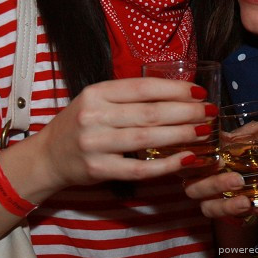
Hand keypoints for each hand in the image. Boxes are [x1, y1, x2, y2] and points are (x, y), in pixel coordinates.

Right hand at [32, 77, 216, 190]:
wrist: (48, 156)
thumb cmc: (82, 124)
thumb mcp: (98, 101)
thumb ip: (129, 97)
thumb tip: (178, 93)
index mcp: (97, 93)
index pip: (143, 87)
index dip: (175, 89)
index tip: (199, 91)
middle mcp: (94, 116)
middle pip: (150, 113)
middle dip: (186, 112)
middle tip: (209, 112)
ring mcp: (95, 144)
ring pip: (148, 138)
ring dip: (181, 135)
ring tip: (204, 131)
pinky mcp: (99, 169)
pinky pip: (140, 168)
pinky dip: (166, 164)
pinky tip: (187, 158)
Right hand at [183, 128, 257, 219]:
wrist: (239, 172)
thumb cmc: (237, 148)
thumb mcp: (247, 136)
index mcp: (200, 157)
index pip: (190, 159)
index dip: (193, 162)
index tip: (217, 160)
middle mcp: (199, 179)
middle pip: (194, 187)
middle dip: (215, 185)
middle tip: (238, 180)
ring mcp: (209, 198)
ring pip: (208, 207)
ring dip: (227, 206)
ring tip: (247, 202)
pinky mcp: (221, 210)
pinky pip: (227, 218)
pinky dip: (244, 214)